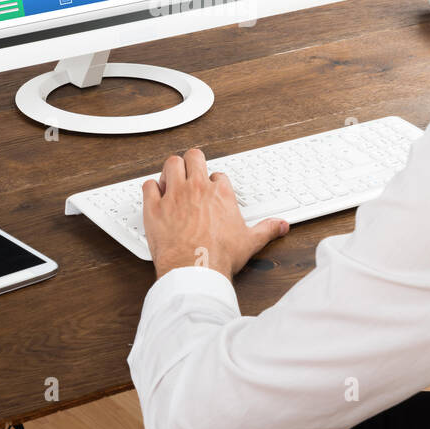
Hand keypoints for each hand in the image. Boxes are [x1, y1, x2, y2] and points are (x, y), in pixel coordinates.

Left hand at [142, 148, 288, 279]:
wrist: (194, 270)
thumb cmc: (219, 256)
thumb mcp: (250, 242)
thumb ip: (267, 229)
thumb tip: (281, 226)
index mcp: (219, 193)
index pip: (216, 174)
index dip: (213, 181)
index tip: (212, 190)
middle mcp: (196, 188)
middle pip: (193, 157)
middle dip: (192, 161)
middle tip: (190, 170)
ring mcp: (173, 195)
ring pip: (170, 164)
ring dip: (171, 169)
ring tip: (172, 178)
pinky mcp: (154, 207)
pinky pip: (148, 185)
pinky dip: (151, 187)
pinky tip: (155, 193)